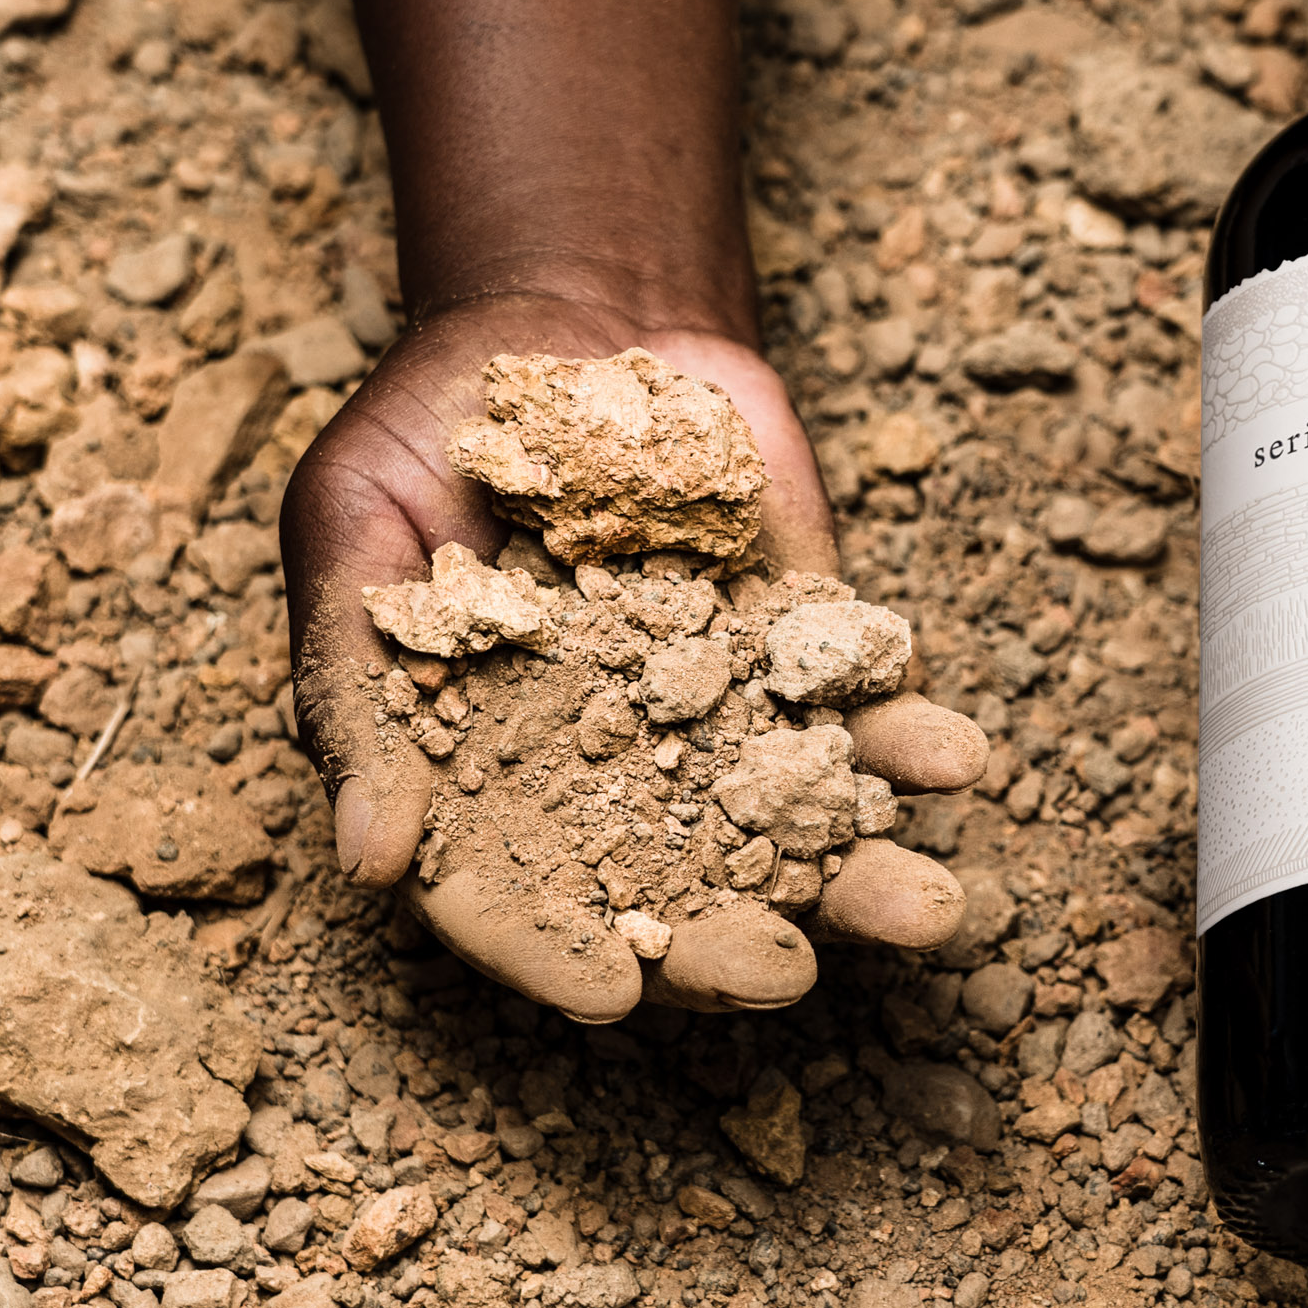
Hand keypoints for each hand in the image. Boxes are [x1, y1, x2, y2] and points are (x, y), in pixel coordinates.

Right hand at [279, 293, 986, 1018]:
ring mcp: (720, 714)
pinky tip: (956, 757)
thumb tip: (374, 859)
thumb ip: (358, 684)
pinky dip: (911, 736)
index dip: (557, 951)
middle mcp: (612, 776)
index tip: (611, 994)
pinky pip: (866, 705)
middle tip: (788, 970)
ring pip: (794, 825)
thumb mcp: (351, 529)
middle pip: (675, 894)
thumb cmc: (427, 428)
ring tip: (929, 906)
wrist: (564, 313)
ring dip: (864, 874)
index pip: (518, 898)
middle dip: (738, 941)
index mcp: (488, 781)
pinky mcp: (806, 643)